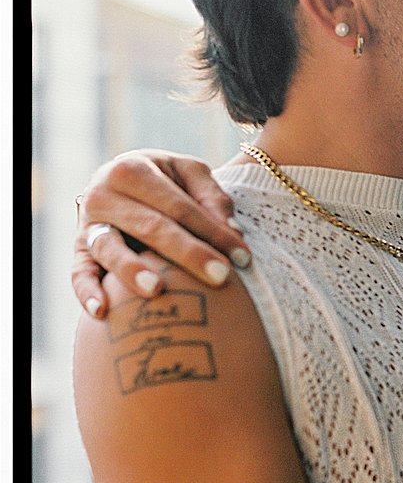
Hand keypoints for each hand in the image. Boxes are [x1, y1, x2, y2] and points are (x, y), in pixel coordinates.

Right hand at [73, 151, 250, 315]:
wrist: (122, 181)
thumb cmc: (165, 181)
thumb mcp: (189, 174)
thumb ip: (213, 197)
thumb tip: (233, 232)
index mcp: (132, 170)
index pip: (180, 206)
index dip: (213, 231)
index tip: (243, 257)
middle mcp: (103, 193)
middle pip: (151, 227)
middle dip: (188, 253)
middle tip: (221, 276)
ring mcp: (88, 223)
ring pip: (110, 249)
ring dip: (131, 270)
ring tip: (156, 289)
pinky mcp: (79, 250)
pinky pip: (79, 273)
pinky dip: (86, 292)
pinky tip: (102, 312)